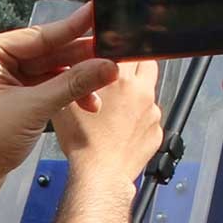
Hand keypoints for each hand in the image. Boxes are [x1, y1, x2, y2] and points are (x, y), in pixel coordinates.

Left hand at [0, 4, 123, 189]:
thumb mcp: (34, 109)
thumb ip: (73, 84)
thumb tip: (108, 66)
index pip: (39, 36)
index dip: (73, 28)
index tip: (97, 14)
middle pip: (47, 52)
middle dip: (80, 57)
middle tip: (112, 51)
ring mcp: (2, 79)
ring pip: (49, 70)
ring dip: (76, 79)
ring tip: (106, 83)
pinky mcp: (12, 97)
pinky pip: (45, 86)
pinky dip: (65, 94)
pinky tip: (88, 102)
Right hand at [54, 54, 162, 183]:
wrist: (100, 176)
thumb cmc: (83, 143)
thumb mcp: (66, 103)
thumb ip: (73, 79)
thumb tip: (73, 67)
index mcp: (119, 78)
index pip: (126, 46)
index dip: (116, 50)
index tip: (110, 56)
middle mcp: (141, 91)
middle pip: (147, 62)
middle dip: (135, 66)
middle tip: (119, 77)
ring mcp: (152, 112)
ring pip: (149, 91)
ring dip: (137, 94)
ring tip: (117, 110)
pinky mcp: (157, 131)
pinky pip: (150, 117)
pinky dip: (139, 118)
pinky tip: (122, 128)